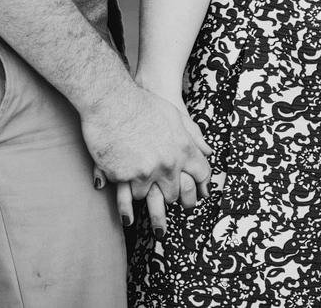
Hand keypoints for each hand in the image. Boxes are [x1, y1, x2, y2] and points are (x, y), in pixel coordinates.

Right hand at [83, 81, 211, 230]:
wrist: (113, 102)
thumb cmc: (143, 104)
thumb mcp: (175, 115)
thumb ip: (192, 135)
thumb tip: (207, 151)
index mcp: (183, 148)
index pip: (200, 174)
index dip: (199, 188)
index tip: (197, 198)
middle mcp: (168, 164)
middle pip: (174, 194)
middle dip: (170, 201)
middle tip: (169, 214)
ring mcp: (145, 172)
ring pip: (148, 196)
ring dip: (145, 198)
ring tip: (144, 216)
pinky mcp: (123, 176)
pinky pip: (127, 196)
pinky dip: (126, 207)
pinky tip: (128, 219)